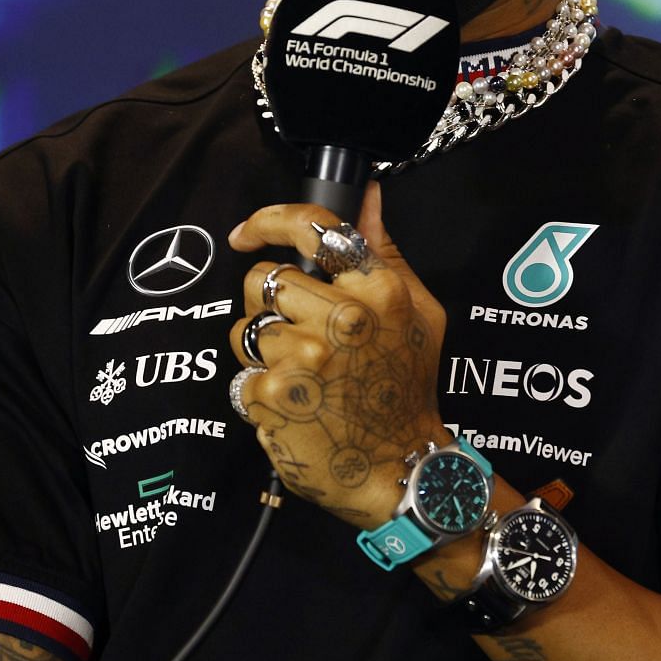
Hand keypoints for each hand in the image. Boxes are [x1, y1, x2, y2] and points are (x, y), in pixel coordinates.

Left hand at [227, 182, 448, 526]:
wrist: (398, 468)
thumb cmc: (407, 388)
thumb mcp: (419, 311)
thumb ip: (385, 249)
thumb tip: (367, 193)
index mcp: (379, 290)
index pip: (315, 229)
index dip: (270, 220)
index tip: (248, 231)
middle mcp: (342, 319)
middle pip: (267, 278)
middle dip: (273, 302)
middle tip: (300, 333)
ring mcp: (304, 359)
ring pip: (247, 325)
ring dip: (263, 347)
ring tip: (300, 373)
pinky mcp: (271, 395)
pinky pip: (242, 371)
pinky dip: (259, 387)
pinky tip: (293, 403)